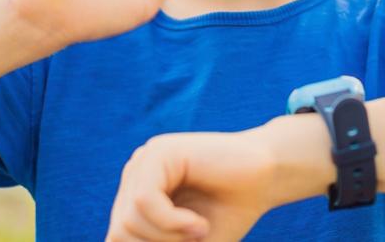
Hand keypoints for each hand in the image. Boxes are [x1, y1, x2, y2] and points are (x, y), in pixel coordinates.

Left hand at [106, 131, 279, 241]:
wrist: (267, 177)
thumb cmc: (229, 211)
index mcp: (136, 196)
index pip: (117, 237)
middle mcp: (135, 175)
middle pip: (119, 232)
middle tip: (195, 241)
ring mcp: (145, 160)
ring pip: (129, 219)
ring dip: (167, 238)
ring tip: (200, 231)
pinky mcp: (161, 152)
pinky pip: (145, 201)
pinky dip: (172, 223)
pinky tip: (198, 225)